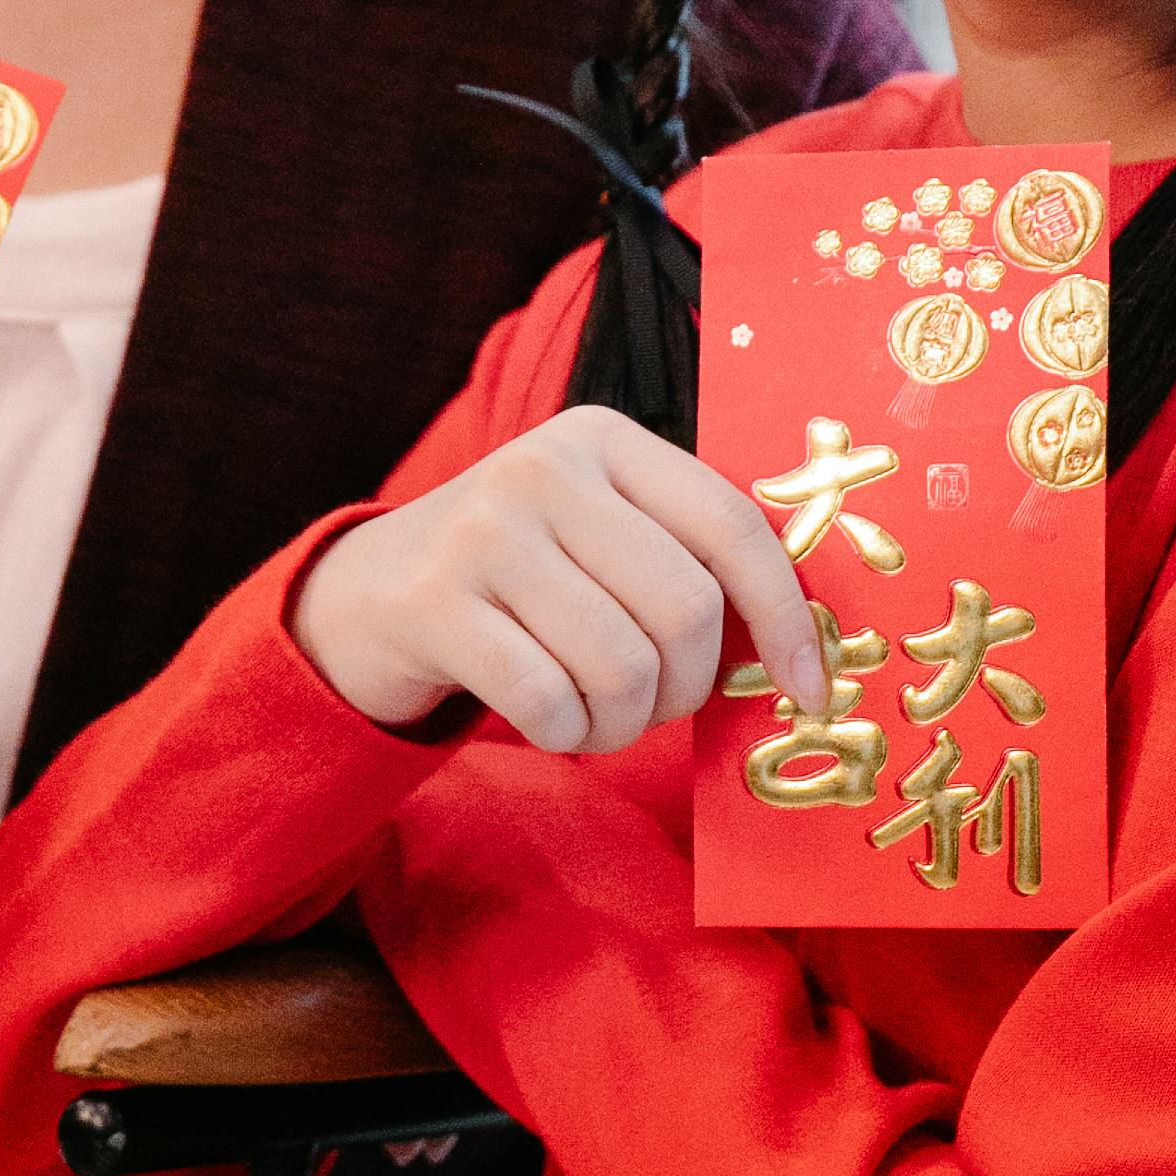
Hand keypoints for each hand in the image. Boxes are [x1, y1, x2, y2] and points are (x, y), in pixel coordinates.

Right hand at [292, 409, 824, 751]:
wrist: (363, 596)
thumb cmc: (518, 578)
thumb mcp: (597, 531)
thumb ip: (683, 558)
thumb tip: (805, 652)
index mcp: (604, 440)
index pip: (732, 527)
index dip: (786, 619)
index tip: (812, 691)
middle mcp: (543, 469)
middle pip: (684, 609)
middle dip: (686, 688)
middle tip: (657, 706)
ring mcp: (482, 532)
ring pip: (621, 666)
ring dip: (623, 724)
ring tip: (598, 719)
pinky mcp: (433, 604)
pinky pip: (549, 701)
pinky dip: (566, 736)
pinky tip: (550, 723)